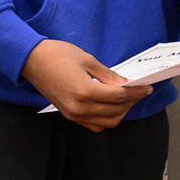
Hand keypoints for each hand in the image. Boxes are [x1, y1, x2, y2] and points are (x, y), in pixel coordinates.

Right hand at [20, 39, 152, 131]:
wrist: (32, 61)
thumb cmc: (58, 55)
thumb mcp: (87, 60)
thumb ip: (108, 75)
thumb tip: (125, 84)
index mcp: (85, 92)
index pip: (118, 97)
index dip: (136, 92)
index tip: (147, 87)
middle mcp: (79, 108)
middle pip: (115, 112)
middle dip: (131, 102)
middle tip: (139, 91)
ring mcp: (73, 115)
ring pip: (106, 123)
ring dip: (120, 112)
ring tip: (127, 97)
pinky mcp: (69, 115)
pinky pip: (94, 124)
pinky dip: (107, 117)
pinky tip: (111, 104)